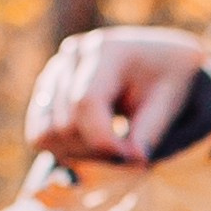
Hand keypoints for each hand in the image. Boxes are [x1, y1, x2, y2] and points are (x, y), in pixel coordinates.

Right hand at [25, 26, 209, 163]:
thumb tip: (133, 161)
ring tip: (113, 149)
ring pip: (45, 133)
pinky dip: (65, 149)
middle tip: (130, 154)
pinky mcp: (47, 88)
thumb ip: (151, 131)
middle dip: (98, 152)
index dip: (105, 142)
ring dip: (80, 154)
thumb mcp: (171, 101)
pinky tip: (95, 145)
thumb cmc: (169, 78)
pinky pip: (39, 133)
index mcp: (106, 49)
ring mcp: (55, 70)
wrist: (160, 59)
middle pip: (65, 125)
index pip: (85, 104)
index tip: (135, 158)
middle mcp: (72, 54)